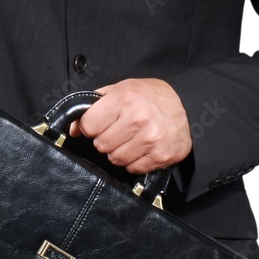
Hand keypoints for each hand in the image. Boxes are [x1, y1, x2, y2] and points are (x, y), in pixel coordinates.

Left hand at [69, 78, 191, 174]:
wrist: (185, 104)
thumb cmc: (148, 96)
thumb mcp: (119, 90)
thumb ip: (93, 106)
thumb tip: (73, 130)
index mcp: (124, 98)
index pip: (89, 126)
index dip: (91, 126)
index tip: (100, 123)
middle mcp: (138, 118)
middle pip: (101, 145)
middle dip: (106, 139)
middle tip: (119, 129)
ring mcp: (151, 139)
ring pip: (115, 159)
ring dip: (119, 151)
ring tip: (131, 138)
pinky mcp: (161, 155)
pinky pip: (133, 168)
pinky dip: (134, 161)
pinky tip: (142, 147)